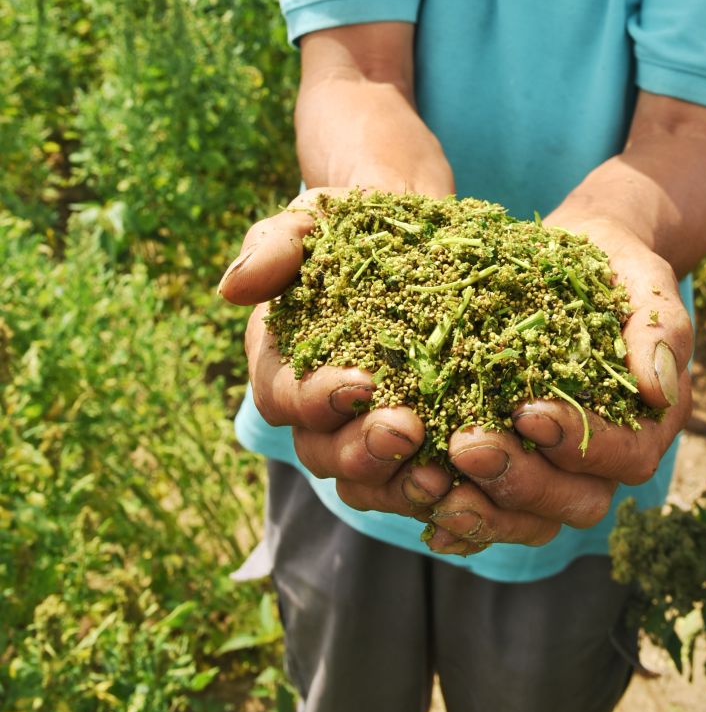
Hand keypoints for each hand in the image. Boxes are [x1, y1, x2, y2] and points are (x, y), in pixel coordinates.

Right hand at [218, 190, 452, 520]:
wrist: (412, 225)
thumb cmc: (347, 222)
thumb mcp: (309, 221)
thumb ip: (274, 249)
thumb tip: (232, 290)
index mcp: (281, 362)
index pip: (284, 396)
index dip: (316, 399)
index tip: (359, 382)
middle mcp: (319, 408)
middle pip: (324, 452)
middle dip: (361, 449)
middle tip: (407, 430)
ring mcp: (368, 428)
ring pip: (368, 481)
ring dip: (398, 484)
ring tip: (438, 474)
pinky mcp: (421, 434)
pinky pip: (418, 479)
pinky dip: (441, 489)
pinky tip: (468, 483)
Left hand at [423, 221, 691, 555]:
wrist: (572, 254)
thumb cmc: (613, 265)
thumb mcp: (643, 280)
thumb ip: (660, 328)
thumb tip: (659, 388)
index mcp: (649, 421)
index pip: (627, 456)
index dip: (579, 443)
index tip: (528, 411)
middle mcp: (608, 458)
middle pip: (576, 501)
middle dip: (520, 479)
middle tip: (466, 445)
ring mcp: (560, 468)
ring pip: (532, 518)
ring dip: (484, 509)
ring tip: (432, 483)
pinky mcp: (517, 462)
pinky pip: (494, 511)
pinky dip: (462, 519)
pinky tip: (423, 507)